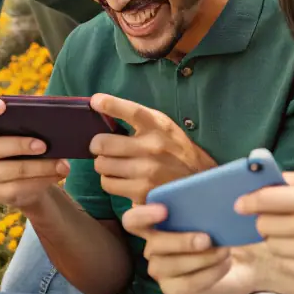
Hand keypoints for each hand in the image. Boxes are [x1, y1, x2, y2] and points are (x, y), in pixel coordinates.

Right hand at [0, 98, 69, 212]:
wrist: (33, 184)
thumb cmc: (34, 152)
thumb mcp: (35, 137)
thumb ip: (39, 128)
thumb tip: (60, 121)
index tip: (2, 104)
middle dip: (20, 145)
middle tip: (44, 146)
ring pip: (12, 171)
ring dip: (40, 168)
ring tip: (63, 165)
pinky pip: (18, 189)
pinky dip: (41, 182)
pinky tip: (57, 176)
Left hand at [88, 94, 215, 205]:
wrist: (198, 180)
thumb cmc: (175, 149)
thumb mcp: (164, 127)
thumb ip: (139, 119)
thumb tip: (102, 108)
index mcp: (158, 126)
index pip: (132, 111)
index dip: (110, 104)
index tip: (95, 101)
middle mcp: (152, 147)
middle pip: (102, 144)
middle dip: (97, 145)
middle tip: (101, 147)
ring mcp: (146, 171)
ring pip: (102, 166)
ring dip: (104, 164)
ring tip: (114, 163)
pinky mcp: (142, 192)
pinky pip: (108, 184)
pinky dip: (110, 181)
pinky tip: (121, 178)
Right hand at [122, 202, 257, 293]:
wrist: (241, 262)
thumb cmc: (220, 232)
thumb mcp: (212, 215)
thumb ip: (200, 205)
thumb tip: (203, 196)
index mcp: (155, 225)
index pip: (133, 221)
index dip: (143, 215)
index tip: (164, 210)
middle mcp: (152, 248)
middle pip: (155, 245)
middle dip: (181, 241)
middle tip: (207, 239)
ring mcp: (160, 271)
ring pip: (170, 266)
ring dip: (200, 258)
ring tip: (224, 251)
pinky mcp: (172, 290)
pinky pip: (185, 284)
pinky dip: (207, 274)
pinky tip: (224, 265)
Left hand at [237, 170, 293, 285]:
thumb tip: (276, 177)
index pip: (267, 200)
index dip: (248, 200)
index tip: (240, 203)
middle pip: (264, 224)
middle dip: (263, 219)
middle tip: (274, 217)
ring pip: (271, 245)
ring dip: (274, 237)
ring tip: (292, 232)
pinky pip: (285, 262)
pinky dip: (287, 254)